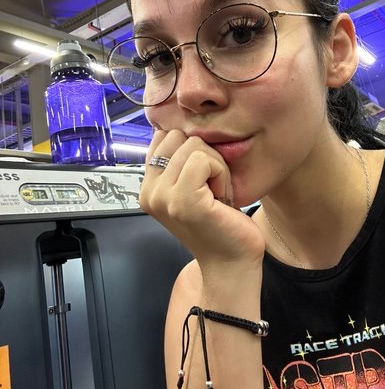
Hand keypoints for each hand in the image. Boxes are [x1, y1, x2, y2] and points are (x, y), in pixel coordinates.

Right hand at [140, 130, 265, 270]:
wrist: (232, 263)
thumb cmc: (220, 223)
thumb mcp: (193, 185)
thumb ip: (180, 160)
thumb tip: (181, 126)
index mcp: (148, 187)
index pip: (163, 136)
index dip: (191, 150)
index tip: (202, 181)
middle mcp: (149, 192)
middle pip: (178, 136)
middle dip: (204, 155)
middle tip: (212, 188)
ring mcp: (162, 197)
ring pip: (193, 145)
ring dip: (216, 166)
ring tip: (217, 195)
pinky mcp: (182, 201)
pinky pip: (203, 159)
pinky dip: (221, 174)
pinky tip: (222, 199)